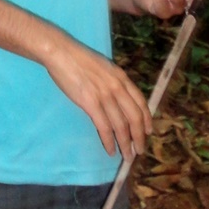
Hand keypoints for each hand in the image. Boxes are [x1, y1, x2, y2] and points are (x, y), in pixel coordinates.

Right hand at [44, 33, 151, 161]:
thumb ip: (114, 81)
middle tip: (139, 151)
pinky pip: (104, 127)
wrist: (61, 52)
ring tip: (127, 156)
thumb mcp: (104, 67)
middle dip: (139, 137)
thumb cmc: (79, 58)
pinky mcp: (91, 103)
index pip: (141, 102)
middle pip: (134, 117)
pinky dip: (109, 141)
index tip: (148, 131)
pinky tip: (110, 150)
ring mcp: (105, 96)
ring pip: (121, 126)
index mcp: (122, 77)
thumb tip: (120, 98)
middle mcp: (118, 87)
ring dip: (126, 144)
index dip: (146, 119)